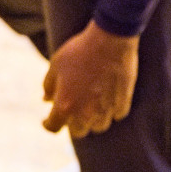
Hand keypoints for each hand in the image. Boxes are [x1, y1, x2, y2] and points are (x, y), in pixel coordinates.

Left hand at [41, 21, 138, 136]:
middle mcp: (86, 113)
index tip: (47, 120)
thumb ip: (49, 86)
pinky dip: (112, 111)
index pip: (53, 127)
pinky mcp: (124, 101)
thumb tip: (46, 100)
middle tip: (72, 112)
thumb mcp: (56, 65)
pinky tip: (108, 100)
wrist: (110, 39)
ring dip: (94, 121)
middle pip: (78, 132)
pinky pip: (117, 114)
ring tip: (92, 108)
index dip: (48, 124)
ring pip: (99, 126)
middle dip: (72, 124)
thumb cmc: (80, 50)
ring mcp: (107, 108)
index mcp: (65, 105)